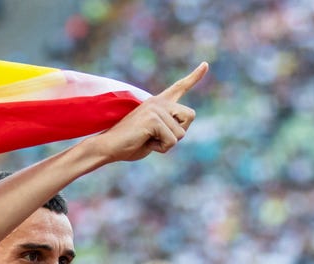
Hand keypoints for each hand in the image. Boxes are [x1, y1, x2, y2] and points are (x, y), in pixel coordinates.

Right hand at [90, 62, 207, 162]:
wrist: (108, 146)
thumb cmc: (129, 144)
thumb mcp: (153, 135)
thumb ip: (167, 129)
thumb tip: (180, 129)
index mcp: (158, 103)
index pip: (180, 87)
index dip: (194, 77)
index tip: (205, 64)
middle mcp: (159, 102)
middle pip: (191, 116)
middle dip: (178, 132)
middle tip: (156, 137)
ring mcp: (156, 108)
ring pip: (181, 133)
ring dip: (166, 143)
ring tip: (147, 139)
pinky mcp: (153, 119)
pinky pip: (172, 140)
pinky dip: (161, 148)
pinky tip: (145, 142)